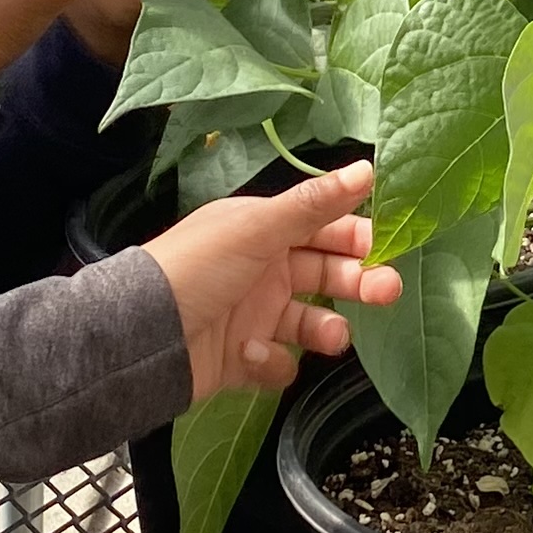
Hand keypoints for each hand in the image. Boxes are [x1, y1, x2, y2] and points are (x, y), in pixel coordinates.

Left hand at [142, 161, 402, 403]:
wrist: (140, 337)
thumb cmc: (197, 269)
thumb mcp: (257, 228)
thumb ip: (314, 204)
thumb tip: (368, 169)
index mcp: (263, 231)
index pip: (324, 228)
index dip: (358, 236)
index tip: (392, 245)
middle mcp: (262, 270)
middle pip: (326, 275)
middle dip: (359, 283)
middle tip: (386, 292)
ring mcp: (253, 316)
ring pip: (311, 323)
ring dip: (327, 330)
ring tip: (329, 336)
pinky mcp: (243, 359)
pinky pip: (279, 363)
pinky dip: (271, 363)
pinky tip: (248, 355)